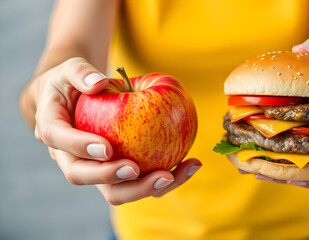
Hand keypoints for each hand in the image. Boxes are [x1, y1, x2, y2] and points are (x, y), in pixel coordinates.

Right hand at [33, 57, 201, 203]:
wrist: (76, 98)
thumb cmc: (74, 82)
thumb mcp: (71, 68)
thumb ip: (80, 72)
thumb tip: (99, 83)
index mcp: (52, 128)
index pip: (59, 140)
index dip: (81, 147)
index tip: (107, 148)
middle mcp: (69, 155)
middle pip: (83, 176)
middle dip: (111, 178)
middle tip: (138, 170)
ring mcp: (94, 167)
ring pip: (114, 190)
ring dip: (144, 187)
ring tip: (174, 174)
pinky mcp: (117, 170)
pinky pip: (138, 180)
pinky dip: (164, 177)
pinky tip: (188, 164)